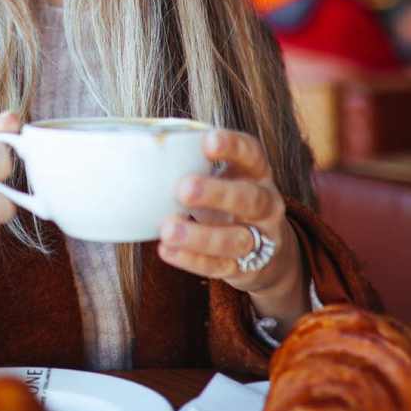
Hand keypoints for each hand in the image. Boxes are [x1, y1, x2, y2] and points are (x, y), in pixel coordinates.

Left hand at [157, 128, 306, 331]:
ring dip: (199, 236)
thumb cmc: (229, 200)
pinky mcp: (246, 268)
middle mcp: (266, 205)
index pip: (252, 154)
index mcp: (257, 174)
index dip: (233, 147)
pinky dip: (191, 259)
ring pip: (235, 239)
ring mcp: (260, 239)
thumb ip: (194, 163)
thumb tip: (143, 152)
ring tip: (168, 229)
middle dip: (217, 194)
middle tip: (183, 189)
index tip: (208, 141)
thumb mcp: (223, 176)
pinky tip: (167, 250)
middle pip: (250, 199)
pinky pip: (219, 266)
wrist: (267, 250)